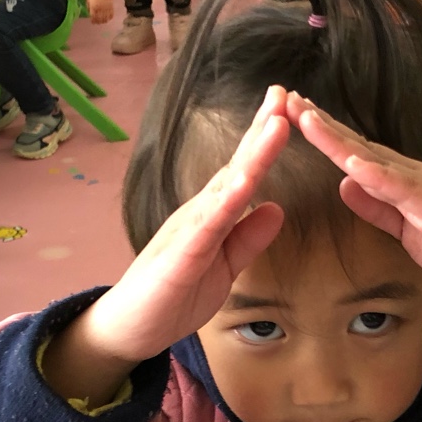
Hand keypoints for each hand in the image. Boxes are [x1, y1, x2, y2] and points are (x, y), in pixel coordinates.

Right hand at [44, 87, 290, 404]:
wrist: (133, 329)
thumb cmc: (176, 295)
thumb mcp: (225, 267)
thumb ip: (248, 239)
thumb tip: (277, 208)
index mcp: (213, 215)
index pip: (244, 170)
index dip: (265, 140)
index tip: (288, 108)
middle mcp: (200, 213)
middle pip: (236, 165)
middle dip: (261, 129)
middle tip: (285, 92)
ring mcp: (188, 231)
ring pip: (225, 187)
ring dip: (252, 156)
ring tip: (275, 125)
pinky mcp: (180, 258)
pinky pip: (207, 227)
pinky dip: (226, 204)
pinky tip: (245, 183)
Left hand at [86, 0, 114, 23]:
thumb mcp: (88, 0)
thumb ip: (89, 7)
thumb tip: (90, 13)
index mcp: (93, 8)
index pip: (93, 17)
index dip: (93, 21)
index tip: (93, 22)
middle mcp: (100, 10)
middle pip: (100, 19)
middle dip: (98, 22)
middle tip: (97, 23)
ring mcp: (106, 9)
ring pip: (106, 18)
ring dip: (104, 21)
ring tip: (103, 21)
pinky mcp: (111, 7)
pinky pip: (111, 15)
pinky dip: (109, 18)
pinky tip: (108, 18)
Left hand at [287, 93, 421, 316]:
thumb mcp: (406, 229)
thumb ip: (377, 207)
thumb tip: (344, 184)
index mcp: (401, 182)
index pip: (356, 152)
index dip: (323, 133)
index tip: (290, 114)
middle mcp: (413, 177)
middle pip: (361, 145)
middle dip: (323, 124)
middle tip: (287, 99)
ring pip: (378, 161)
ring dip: (342, 141)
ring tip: (309, 121)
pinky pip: (406, 192)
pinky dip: (379, 177)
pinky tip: (354, 166)